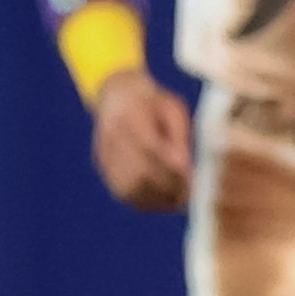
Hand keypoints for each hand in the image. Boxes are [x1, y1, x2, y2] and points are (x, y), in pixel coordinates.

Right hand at [91, 68, 193, 211]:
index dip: (171, 169)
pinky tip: (163, 200)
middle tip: (189, 195)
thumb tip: (183, 167)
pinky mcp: (102, 165)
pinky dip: (144, 201)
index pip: (149, 148)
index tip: (192, 180)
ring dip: (156, 199)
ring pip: (128, 188)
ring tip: (179, 200)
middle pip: (138, 171)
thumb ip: (178, 136)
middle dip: (167, 187)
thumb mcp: (173, 109)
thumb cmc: (154, 102)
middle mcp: (111, 134)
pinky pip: (122, 192)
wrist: (118, 94)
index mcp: (130, 113)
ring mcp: (103, 152)